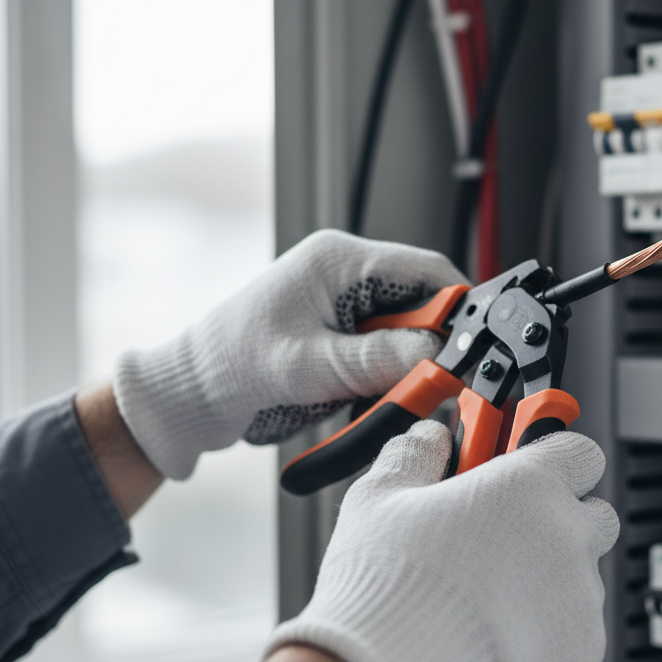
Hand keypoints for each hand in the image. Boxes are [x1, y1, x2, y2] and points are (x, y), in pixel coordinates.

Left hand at [112, 230, 463, 478]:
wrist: (192, 395)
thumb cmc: (230, 365)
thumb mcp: (308, 365)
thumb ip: (376, 358)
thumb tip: (437, 355)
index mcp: (339, 261)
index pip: (425, 271)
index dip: (455, 308)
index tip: (469, 349)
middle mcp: (347, 278)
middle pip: (421, 306)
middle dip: (429, 347)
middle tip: (426, 385)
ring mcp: (344, 309)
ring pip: (408, 336)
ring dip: (406, 369)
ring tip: (380, 395)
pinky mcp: (341, 340)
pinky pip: (385, 357)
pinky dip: (386, 382)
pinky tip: (364, 399)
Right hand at [263, 421, 618, 661]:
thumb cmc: (387, 588)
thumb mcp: (379, 497)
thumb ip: (414, 455)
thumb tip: (428, 440)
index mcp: (528, 485)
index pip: (579, 450)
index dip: (552, 458)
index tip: (526, 467)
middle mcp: (566, 534)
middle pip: (593, 512)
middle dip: (559, 519)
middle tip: (505, 532)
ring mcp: (579, 594)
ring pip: (583, 573)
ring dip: (551, 576)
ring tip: (489, 594)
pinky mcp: (582, 648)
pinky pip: (577, 625)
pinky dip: (548, 627)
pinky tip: (497, 632)